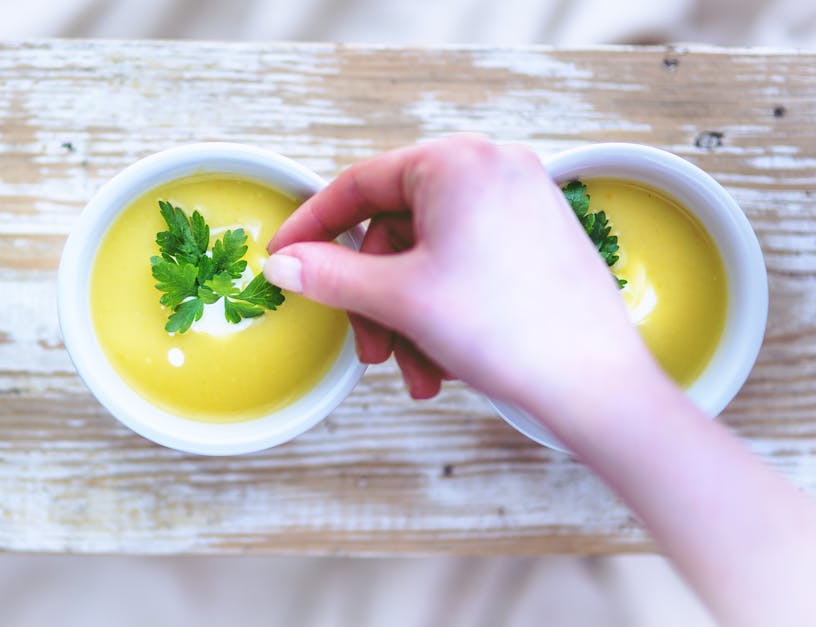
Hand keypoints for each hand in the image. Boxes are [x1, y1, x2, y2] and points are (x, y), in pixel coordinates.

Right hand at [265, 135, 660, 416]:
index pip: (358, 185)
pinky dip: (443, 309)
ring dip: (409, 317)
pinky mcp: (538, 235)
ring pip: (428, 255)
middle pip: (394, 228)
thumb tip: (284, 263)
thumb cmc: (509, 332)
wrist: (597, 387)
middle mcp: (493, 167)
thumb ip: (329, 274)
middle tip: (372, 349)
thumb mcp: (399, 299)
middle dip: (375, 299)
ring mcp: (521, 199)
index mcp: (457, 162)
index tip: (284, 259)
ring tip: (419, 371)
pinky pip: (464, 263)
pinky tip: (447, 360)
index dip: (312, 227)